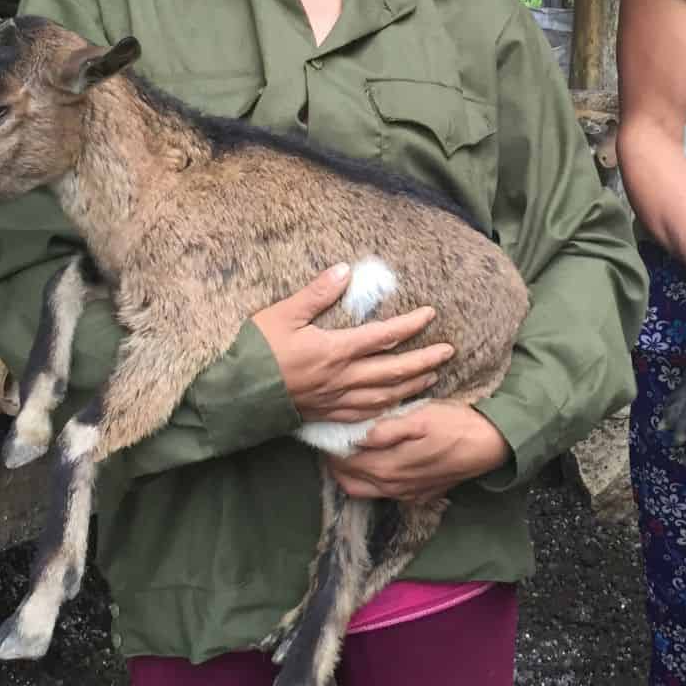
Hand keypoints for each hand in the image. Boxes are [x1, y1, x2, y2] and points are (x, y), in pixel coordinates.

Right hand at [253, 264, 454, 422]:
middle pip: (394, 371)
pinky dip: (388, 408)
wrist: (236, 394)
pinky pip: (366, 415)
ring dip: (412, 386)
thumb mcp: (284, 313)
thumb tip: (345, 271)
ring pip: (385, 396)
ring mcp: (336, 400)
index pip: (383, 337)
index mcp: (335, 350)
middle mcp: (342, 378)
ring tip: (432, 376)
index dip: (410, 326)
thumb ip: (316, 293)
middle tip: (449, 351)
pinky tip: (396, 404)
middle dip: (425, 360)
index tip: (430, 315)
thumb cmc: (257, 350)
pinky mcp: (327, 415)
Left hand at [327, 402, 509, 500]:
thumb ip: (385, 431)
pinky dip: (374, 479)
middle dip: (335, 463)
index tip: (324, 430)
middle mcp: (392, 487)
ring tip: (351, 448)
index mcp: (387, 467)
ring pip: (366, 490)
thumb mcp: (419, 419)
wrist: (490, 444)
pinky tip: (379, 459)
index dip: (330, 448)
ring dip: (353, 472)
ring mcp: (406, 493)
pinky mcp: (419, 494)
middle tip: (332, 439)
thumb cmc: (454, 424)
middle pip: (349, 482)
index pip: (343, 464)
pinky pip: (386, 492)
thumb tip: (356, 438)